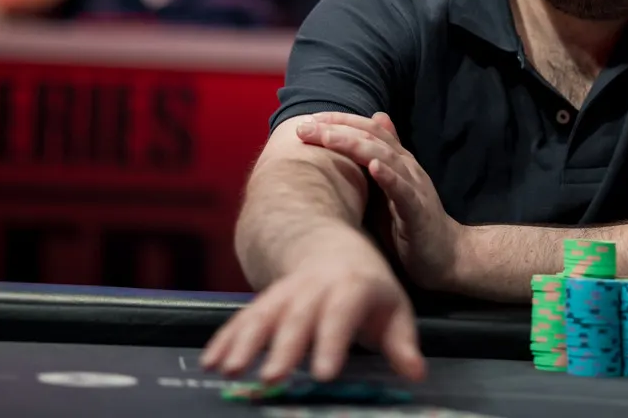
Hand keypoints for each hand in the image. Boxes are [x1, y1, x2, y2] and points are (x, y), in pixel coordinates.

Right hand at [200, 225, 425, 383]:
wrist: (331, 248)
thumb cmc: (368, 288)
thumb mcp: (394, 309)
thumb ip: (402, 343)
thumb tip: (416, 373)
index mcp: (352, 286)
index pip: (342, 314)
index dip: (332, 342)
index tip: (325, 374)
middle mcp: (314, 287)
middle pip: (297, 317)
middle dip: (284, 348)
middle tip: (272, 379)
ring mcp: (285, 292)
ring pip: (263, 314)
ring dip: (245, 342)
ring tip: (231, 370)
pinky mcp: (264, 301)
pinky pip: (242, 319)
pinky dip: (226, 339)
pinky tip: (212, 363)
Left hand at [297, 113, 462, 290]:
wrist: (446, 257)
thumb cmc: (410, 225)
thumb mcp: (387, 191)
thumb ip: (372, 165)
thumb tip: (358, 141)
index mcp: (397, 161)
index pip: (369, 130)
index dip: (340, 120)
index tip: (308, 119)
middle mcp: (406, 167)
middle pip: (371, 138)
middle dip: (336, 129)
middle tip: (304, 126)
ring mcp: (414, 187)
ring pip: (385, 157)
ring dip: (355, 145)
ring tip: (329, 137)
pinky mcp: (418, 211)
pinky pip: (403, 190)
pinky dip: (388, 176)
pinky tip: (373, 168)